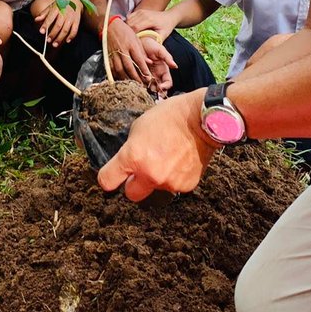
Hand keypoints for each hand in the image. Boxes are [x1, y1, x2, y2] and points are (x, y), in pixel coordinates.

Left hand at [31, 0, 80, 46]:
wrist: (74, 0)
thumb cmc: (60, 5)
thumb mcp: (51, 6)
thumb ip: (44, 14)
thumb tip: (36, 19)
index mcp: (56, 9)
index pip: (50, 18)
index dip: (45, 25)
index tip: (41, 32)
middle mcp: (64, 13)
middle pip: (58, 25)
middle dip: (53, 34)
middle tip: (48, 40)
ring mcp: (71, 17)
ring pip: (66, 29)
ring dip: (60, 38)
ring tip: (55, 44)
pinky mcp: (77, 21)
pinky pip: (75, 30)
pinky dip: (71, 36)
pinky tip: (67, 41)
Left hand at [97, 89, 216, 201]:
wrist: (203, 121)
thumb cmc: (170, 117)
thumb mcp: (139, 126)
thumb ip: (130, 149)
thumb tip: (128, 163)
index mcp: (133, 157)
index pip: (107, 180)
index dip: (108, 178)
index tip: (112, 176)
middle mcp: (149, 173)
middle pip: (131, 194)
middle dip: (133, 184)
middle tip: (141, 170)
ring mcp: (168, 182)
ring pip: (155, 189)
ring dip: (157, 178)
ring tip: (168, 157)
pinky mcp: (185, 186)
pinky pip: (174, 186)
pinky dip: (175, 177)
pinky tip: (180, 161)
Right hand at [105, 18, 152, 85]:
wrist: (110, 26)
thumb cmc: (126, 32)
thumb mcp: (137, 39)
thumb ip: (142, 52)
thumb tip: (149, 63)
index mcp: (131, 45)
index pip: (139, 60)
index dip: (144, 70)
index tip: (148, 78)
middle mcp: (122, 50)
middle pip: (129, 67)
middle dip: (135, 77)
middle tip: (141, 85)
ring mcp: (114, 54)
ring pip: (119, 70)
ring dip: (126, 78)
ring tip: (132, 85)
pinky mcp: (108, 56)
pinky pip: (112, 69)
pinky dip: (116, 76)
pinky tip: (121, 80)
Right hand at [126, 7, 175, 44]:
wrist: (169, 17)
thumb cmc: (167, 27)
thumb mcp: (163, 35)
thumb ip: (155, 40)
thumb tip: (147, 47)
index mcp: (149, 19)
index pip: (135, 27)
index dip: (132, 36)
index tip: (132, 43)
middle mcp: (143, 14)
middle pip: (129, 24)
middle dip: (128, 33)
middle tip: (129, 42)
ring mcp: (140, 12)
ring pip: (127, 21)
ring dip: (127, 29)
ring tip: (129, 37)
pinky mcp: (138, 11)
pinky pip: (129, 18)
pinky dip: (127, 25)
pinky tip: (130, 32)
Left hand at [139, 34, 175, 95]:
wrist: (142, 41)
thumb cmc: (153, 46)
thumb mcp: (161, 51)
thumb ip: (168, 58)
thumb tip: (175, 66)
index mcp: (164, 71)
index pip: (167, 82)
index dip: (165, 87)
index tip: (161, 87)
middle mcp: (157, 75)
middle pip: (159, 88)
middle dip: (157, 92)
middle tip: (153, 93)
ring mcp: (148, 76)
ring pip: (150, 87)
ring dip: (148, 90)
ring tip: (145, 89)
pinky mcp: (140, 74)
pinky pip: (141, 82)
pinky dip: (140, 85)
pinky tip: (138, 84)